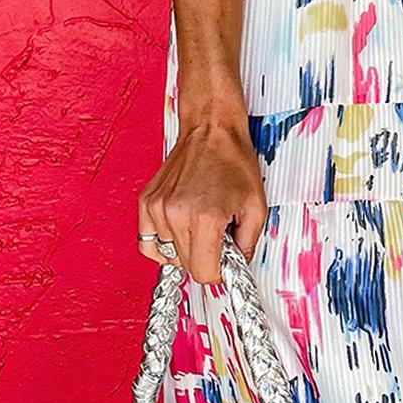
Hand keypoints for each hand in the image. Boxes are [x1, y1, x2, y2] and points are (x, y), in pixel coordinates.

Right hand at [138, 115, 268, 285]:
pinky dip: (164, 243)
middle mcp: (177, 214)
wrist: (211, 130)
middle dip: (205, 259)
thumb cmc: (233, 161)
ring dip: (185, 249)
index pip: (203, 272)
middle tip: (217, 238)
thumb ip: (247, 244)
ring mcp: (157, 208)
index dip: (218, 272)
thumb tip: (235, 267)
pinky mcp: (146, 203)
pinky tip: (180, 230)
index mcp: (205, 217)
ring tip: (200, 226)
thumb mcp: (256, 207)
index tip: (224, 263)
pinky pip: (148, 243)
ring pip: (168, 256)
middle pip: (186, 266)